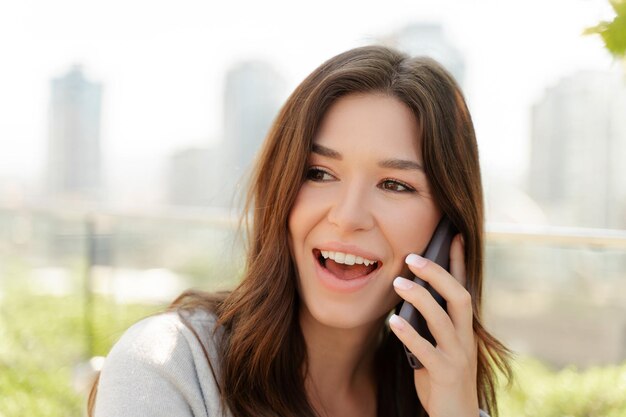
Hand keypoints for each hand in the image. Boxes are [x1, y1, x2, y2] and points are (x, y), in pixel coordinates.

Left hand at [389, 234, 478, 416]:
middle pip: (459, 296)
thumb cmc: (442, 377)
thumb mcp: (439, 345)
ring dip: (420, 297)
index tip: (453, 236)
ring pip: (443, 319)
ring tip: (397, 282)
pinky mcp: (445, 374)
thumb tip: (410, 293)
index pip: (464, 288)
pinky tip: (393, 322)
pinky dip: (409, 335)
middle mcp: (466, 338)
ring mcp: (458, 356)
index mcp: (464, 328)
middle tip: (412, 257)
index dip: (459, 262)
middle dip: (437, 274)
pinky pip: (427, 350)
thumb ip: (430, 323)